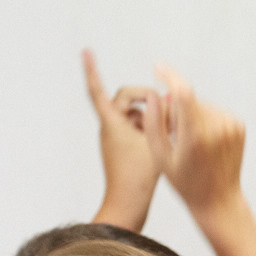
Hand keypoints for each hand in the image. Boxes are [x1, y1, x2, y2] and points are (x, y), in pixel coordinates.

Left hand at [83, 50, 159, 211]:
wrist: (128, 205)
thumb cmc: (137, 176)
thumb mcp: (155, 142)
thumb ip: (162, 117)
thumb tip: (168, 98)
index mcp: (111, 122)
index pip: (97, 90)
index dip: (92, 69)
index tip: (86, 51)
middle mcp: (110, 127)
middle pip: (125, 98)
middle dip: (145, 96)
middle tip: (166, 104)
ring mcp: (115, 138)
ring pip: (135, 114)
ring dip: (152, 114)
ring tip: (170, 128)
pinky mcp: (123, 148)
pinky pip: (137, 128)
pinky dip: (152, 127)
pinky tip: (168, 137)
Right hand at [146, 65, 247, 211]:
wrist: (219, 200)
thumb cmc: (184, 182)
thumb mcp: (160, 157)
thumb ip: (153, 124)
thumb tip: (153, 94)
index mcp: (195, 136)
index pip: (183, 93)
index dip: (169, 76)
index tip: (157, 68)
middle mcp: (217, 127)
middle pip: (189, 100)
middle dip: (176, 108)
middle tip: (171, 133)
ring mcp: (231, 125)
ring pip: (201, 105)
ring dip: (190, 115)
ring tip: (189, 142)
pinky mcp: (238, 125)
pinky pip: (214, 111)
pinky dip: (204, 119)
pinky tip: (203, 142)